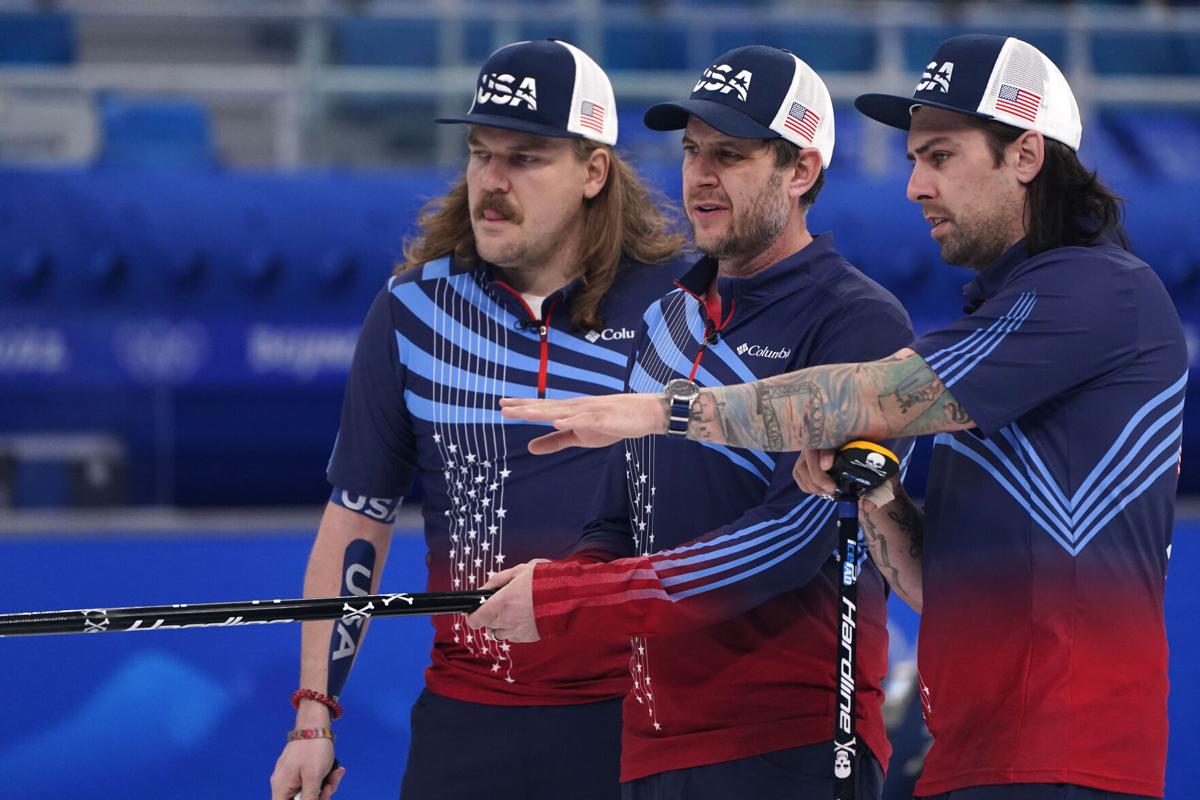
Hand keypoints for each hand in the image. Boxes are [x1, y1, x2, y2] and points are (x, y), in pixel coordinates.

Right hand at [270, 739, 343, 799]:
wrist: (315, 723)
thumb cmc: (313, 748)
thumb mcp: (314, 777)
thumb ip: (309, 798)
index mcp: (281, 787)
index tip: (317, 797)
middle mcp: (282, 783)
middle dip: (320, 796)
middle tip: (331, 787)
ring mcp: (289, 775)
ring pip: (308, 791)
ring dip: (325, 786)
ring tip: (336, 773)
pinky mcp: (298, 769)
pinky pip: (310, 780)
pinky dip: (323, 777)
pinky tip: (335, 770)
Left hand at [465, 559, 547, 641]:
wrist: (569, 596)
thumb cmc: (544, 580)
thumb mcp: (519, 571)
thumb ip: (497, 580)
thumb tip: (483, 588)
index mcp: (500, 604)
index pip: (474, 620)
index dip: (473, 615)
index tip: (476, 609)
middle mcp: (506, 621)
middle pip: (487, 625)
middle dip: (491, 615)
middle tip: (503, 602)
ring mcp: (517, 632)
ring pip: (500, 633)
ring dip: (502, 624)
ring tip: (515, 610)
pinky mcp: (529, 638)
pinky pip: (514, 636)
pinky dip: (515, 629)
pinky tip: (525, 616)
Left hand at [499, 395, 666, 453]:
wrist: (643, 415)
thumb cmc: (611, 424)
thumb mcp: (580, 436)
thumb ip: (555, 441)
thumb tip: (529, 447)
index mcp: (569, 412)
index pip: (542, 408)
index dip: (522, 407)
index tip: (502, 405)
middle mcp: (576, 407)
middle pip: (547, 407)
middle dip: (525, 407)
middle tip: (502, 406)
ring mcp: (589, 411)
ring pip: (562, 411)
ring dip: (543, 411)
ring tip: (523, 413)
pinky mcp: (604, 418)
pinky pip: (585, 419)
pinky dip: (571, 419)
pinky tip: (557, 420)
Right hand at [792, 448, 896, 508]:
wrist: (870, 463)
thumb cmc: (875, 469)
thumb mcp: (881, 478)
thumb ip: (877, 493)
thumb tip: (867, 506)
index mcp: (845, 437)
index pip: (829, 441)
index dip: (825, 453)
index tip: (828, 465)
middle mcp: (824, 440)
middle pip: (810, 455)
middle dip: (818, 475)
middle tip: (832, 489)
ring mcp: (812, 450)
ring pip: (802, 466)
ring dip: (812, 483)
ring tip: (828, 492)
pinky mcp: (804, 460)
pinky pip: (798, 473)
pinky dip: (807, 485)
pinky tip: (821, 491)